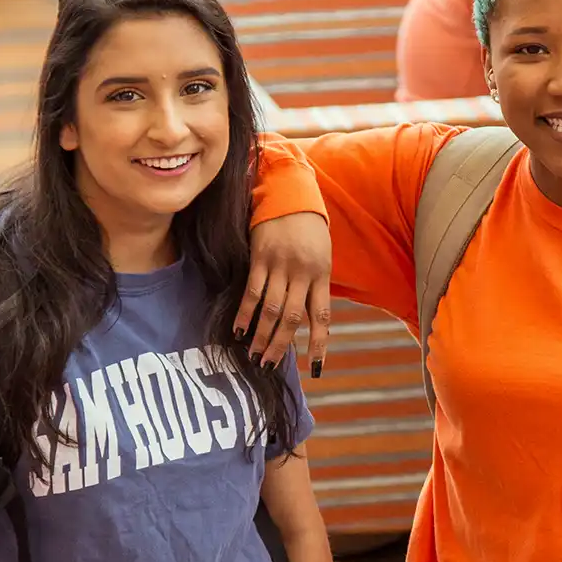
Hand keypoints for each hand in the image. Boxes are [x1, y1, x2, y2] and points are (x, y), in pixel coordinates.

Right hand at [236, 212, 330, 372]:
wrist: (291, 194)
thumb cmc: (309, 230)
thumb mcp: (321, 257)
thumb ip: (314, 286)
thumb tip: (305, 321)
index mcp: (321, 275)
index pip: (322, 316)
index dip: (320, 343)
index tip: (315, 368)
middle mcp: (302, 273)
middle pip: (292, 318)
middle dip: (280, 345)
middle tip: (268, 366)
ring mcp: (280, 265)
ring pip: (271, 309)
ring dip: (261, 335)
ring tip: (253, 355)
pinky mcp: (260, 257)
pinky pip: (252, 290)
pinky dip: (245, 312)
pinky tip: (239, 329)